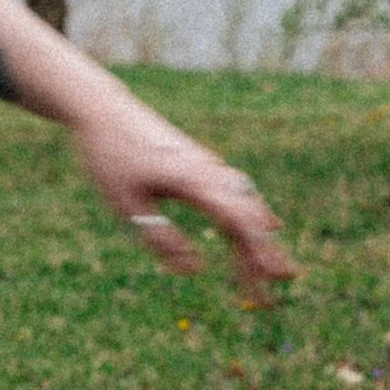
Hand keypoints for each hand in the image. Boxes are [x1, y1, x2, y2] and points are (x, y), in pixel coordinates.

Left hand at [72, 106, 294, 299]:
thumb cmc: (110, 156)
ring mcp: (207, 165)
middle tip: (287, 279)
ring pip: (246, 202)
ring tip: (275, 265)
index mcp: (193, 181)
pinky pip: (237, 192)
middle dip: (268, 248)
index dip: (257, 252)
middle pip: (249, 214)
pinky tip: (265, 226)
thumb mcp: (126, 205)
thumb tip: (193, 269)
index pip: (238, 222)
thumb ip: (159, 237)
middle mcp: (209, 171)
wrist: (103, 109)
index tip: (271, 279)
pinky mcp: (200, 163)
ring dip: (260, 234)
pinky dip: (251, 215)